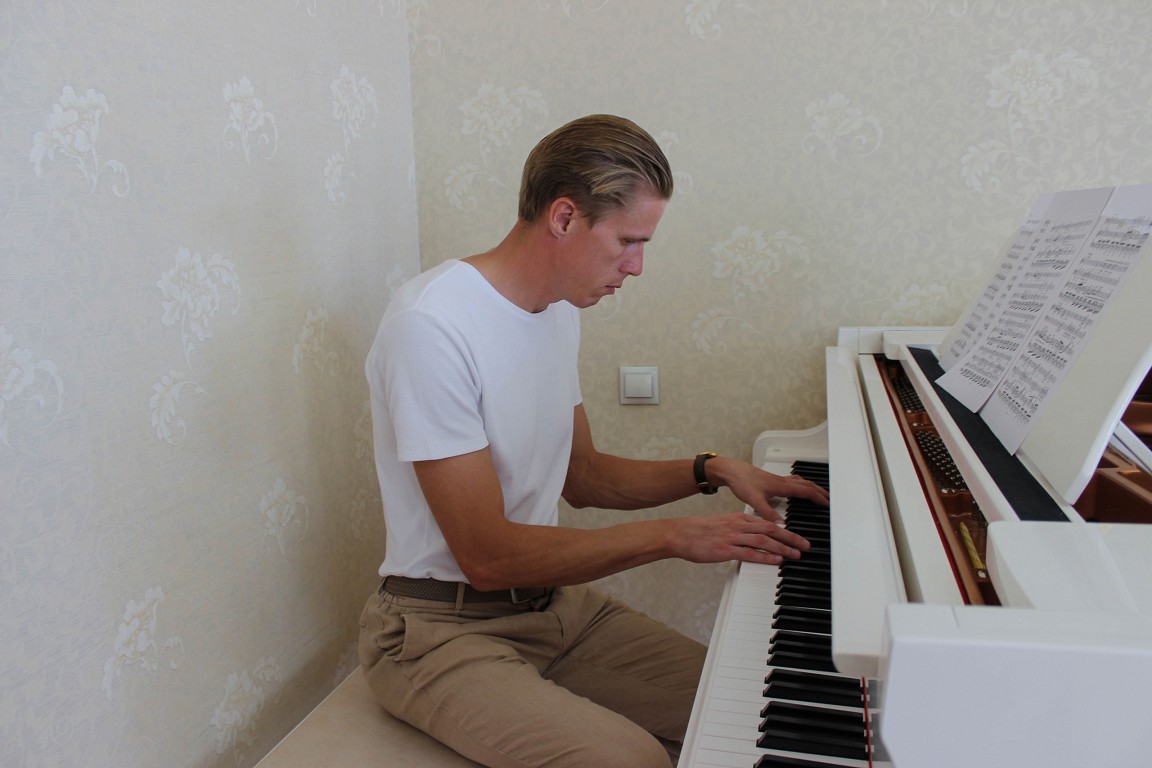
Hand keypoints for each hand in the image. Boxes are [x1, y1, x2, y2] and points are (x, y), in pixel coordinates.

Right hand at [669, 512, 810, 565]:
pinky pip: (749, 553)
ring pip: (763, 540)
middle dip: (791, 537)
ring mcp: (732, 537)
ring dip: (782, 547)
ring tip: (795, 554)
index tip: (797, 537)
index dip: (785, 530)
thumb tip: (752, 538)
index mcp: (738, 518)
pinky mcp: (725, 549)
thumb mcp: (722, 524)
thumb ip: (738, 530)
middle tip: (805, 545)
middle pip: (771, 529)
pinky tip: (776, 560)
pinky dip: (765, 556)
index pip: (767, 523)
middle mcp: (738, 525)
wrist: (679, 533)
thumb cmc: (698, 531)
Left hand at [710, 457, 829, 523]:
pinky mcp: (772, 479)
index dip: (818, 498)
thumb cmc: (742, 482)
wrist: (732, 471)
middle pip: (807, 485)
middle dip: (820, 492)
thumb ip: (768, 513)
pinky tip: (796, 488)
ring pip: (800, 481)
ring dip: (811, 487)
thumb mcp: (754, 501)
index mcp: (782, 486)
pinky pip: (792, 481)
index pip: (806, 491)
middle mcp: (782, 481)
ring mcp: (778, 479)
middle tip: (829, 499)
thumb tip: (781, 525)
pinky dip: (801, 484)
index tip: (828, 504)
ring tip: (818, 493)